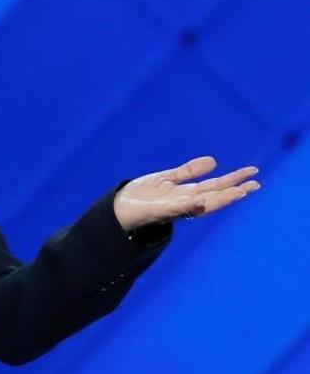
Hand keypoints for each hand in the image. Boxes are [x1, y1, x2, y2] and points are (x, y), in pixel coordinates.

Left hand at [113, 156, 260, 230]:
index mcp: (186, 194)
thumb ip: (188, 172)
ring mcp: (172, 209)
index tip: (253, 174)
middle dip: (234, 192)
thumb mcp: (167, 179)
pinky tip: (200, 201)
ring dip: (219, 200)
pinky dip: (188, 206)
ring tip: (238, 193)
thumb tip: (214, 161)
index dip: (234, 181)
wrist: (117, 208)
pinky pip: (175, 209)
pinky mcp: (157, 212)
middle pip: (214, 197)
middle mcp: (183, 203)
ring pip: (200, 205)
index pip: (215, 187)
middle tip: (255, 185)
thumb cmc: (142, 195)